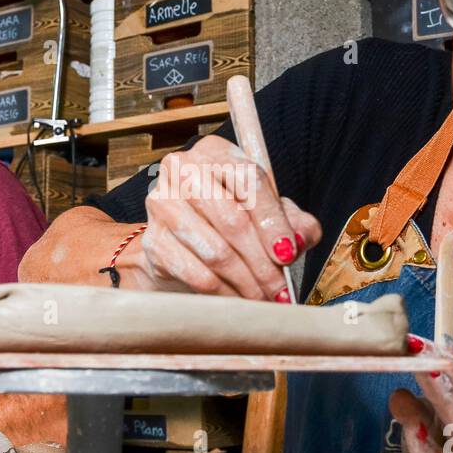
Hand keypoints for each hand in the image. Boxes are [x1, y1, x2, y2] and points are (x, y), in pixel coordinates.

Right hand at [133, 135, 321, 298]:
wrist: (181, 242)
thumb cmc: (230, 221)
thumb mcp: (269, 214)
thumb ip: (295, 222)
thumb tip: (298, 238)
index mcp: (215, 152)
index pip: (250, 182)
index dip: (273, 222)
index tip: (288, 254)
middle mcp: (183, 170)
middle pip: (232, 220)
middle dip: (262, 261)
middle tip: (280, 289)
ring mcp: (162, 204)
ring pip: (214, 251)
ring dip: (246, 282)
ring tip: (265, 298)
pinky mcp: (153, 241)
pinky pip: (196, 273)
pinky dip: (223, 293)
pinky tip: (239, 300)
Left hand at [387, 349, 452, 452]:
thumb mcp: (428, 431)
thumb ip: (416, 408)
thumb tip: (398, 386)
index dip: (440, 356)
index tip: (414, 339)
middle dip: (445, 369)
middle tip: (418, 350)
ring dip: (439, 400)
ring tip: (417, 377)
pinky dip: (429, 451)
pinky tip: (412, 434)